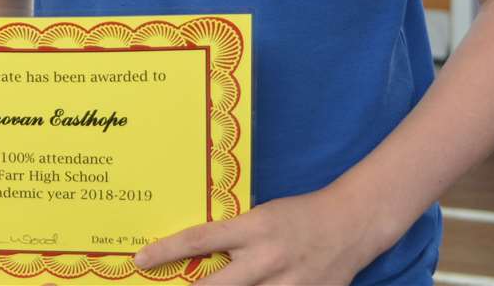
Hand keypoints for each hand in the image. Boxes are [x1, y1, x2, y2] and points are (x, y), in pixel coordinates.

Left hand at [133, 190, 375, 285]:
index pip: (198, 240)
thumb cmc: (300, 215)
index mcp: (252, 229)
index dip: (166, 251)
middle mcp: (265, 258)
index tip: (141, 259)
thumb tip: (200, 254)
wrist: (352, 222)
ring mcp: (287, 283)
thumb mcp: (261, 217)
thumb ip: (235, 238)